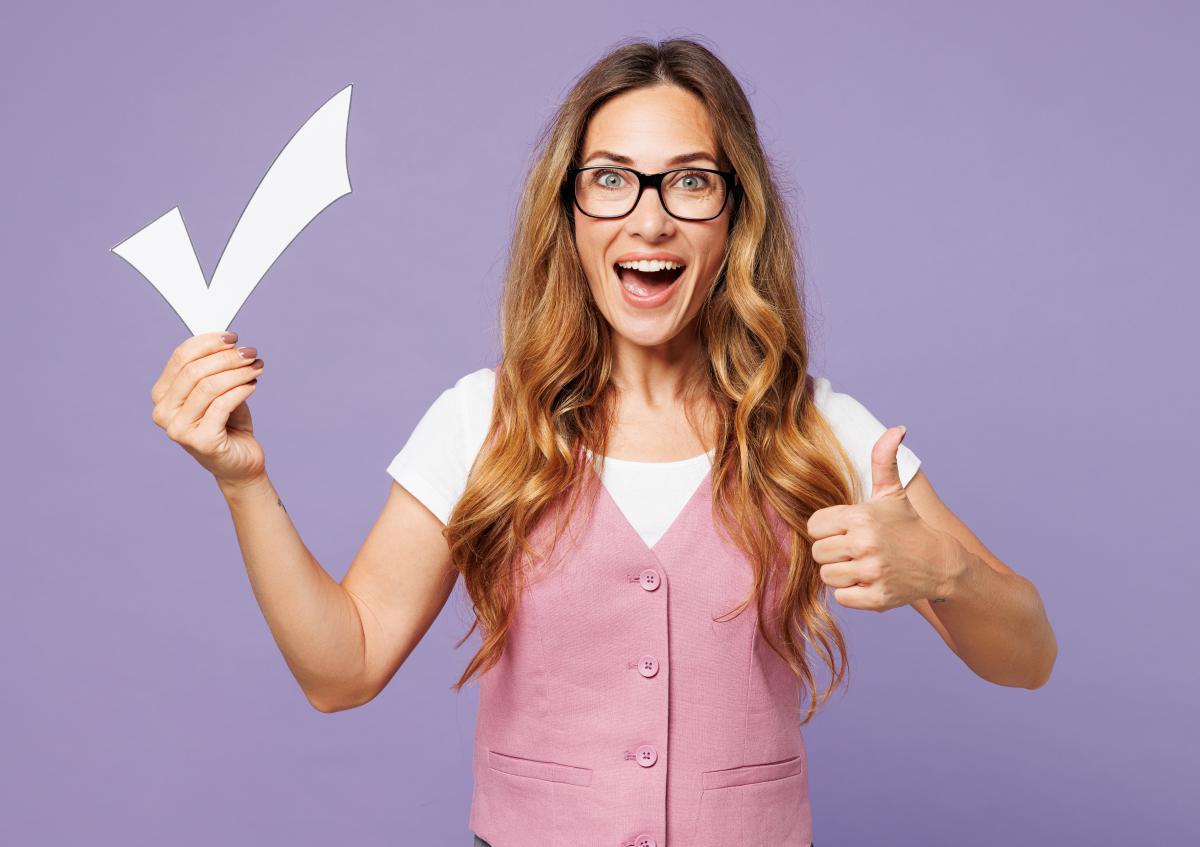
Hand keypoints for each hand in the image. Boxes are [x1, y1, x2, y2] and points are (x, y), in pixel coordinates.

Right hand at [150, 331, 266, 487]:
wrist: (239, 463)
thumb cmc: (228, 424)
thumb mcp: (218, 391)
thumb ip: (214, 368)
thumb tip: (226, 340)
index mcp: (162, 394)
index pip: (180, 357)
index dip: (207, 342)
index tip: (232, 337)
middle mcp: (164, 412)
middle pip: (194, 370)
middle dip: (226, 357)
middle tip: (250, 352)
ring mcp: (178, 429)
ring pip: (209, 386)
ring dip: (238, 372)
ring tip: (257, 367)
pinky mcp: (200, 441)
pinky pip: (223, 404)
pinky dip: (242, 389)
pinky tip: (253, 384)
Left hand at [807, 426, 952, 611]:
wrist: (940, 563)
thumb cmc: (907, 526)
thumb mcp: (893, 493)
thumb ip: (884, 459)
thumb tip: (897, 429)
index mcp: (860, 517)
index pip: (814, 527)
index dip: (827, 529)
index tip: (845, 530)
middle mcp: (865, 544)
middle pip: (818, 553)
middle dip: (833, 553)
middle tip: (854, 550)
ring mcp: (872, 573)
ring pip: (827, 576)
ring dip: (841, 573)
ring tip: (861, 565)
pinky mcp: (877, 598)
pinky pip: (842, 597)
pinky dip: (852, 593)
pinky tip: (868, 581)